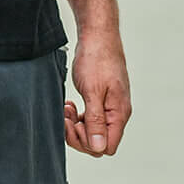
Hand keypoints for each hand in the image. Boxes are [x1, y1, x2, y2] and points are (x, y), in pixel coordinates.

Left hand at [64, 28, 131, 157]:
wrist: (98, 35)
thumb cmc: (96, 59)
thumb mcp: (92, 92)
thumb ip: (95, 121)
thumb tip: (99, 148)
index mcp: (118, 113)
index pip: (107, 146)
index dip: (87, 142)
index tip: (73, 125)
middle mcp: (118, 113)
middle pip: (99, 141)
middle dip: (78, 134)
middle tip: (65, 117)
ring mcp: (111, 106)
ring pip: (93, 131)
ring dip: (76, 125)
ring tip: (66, 108)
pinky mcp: (103, 99)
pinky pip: (91, 118)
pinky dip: (78, 116)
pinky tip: (70, 105)